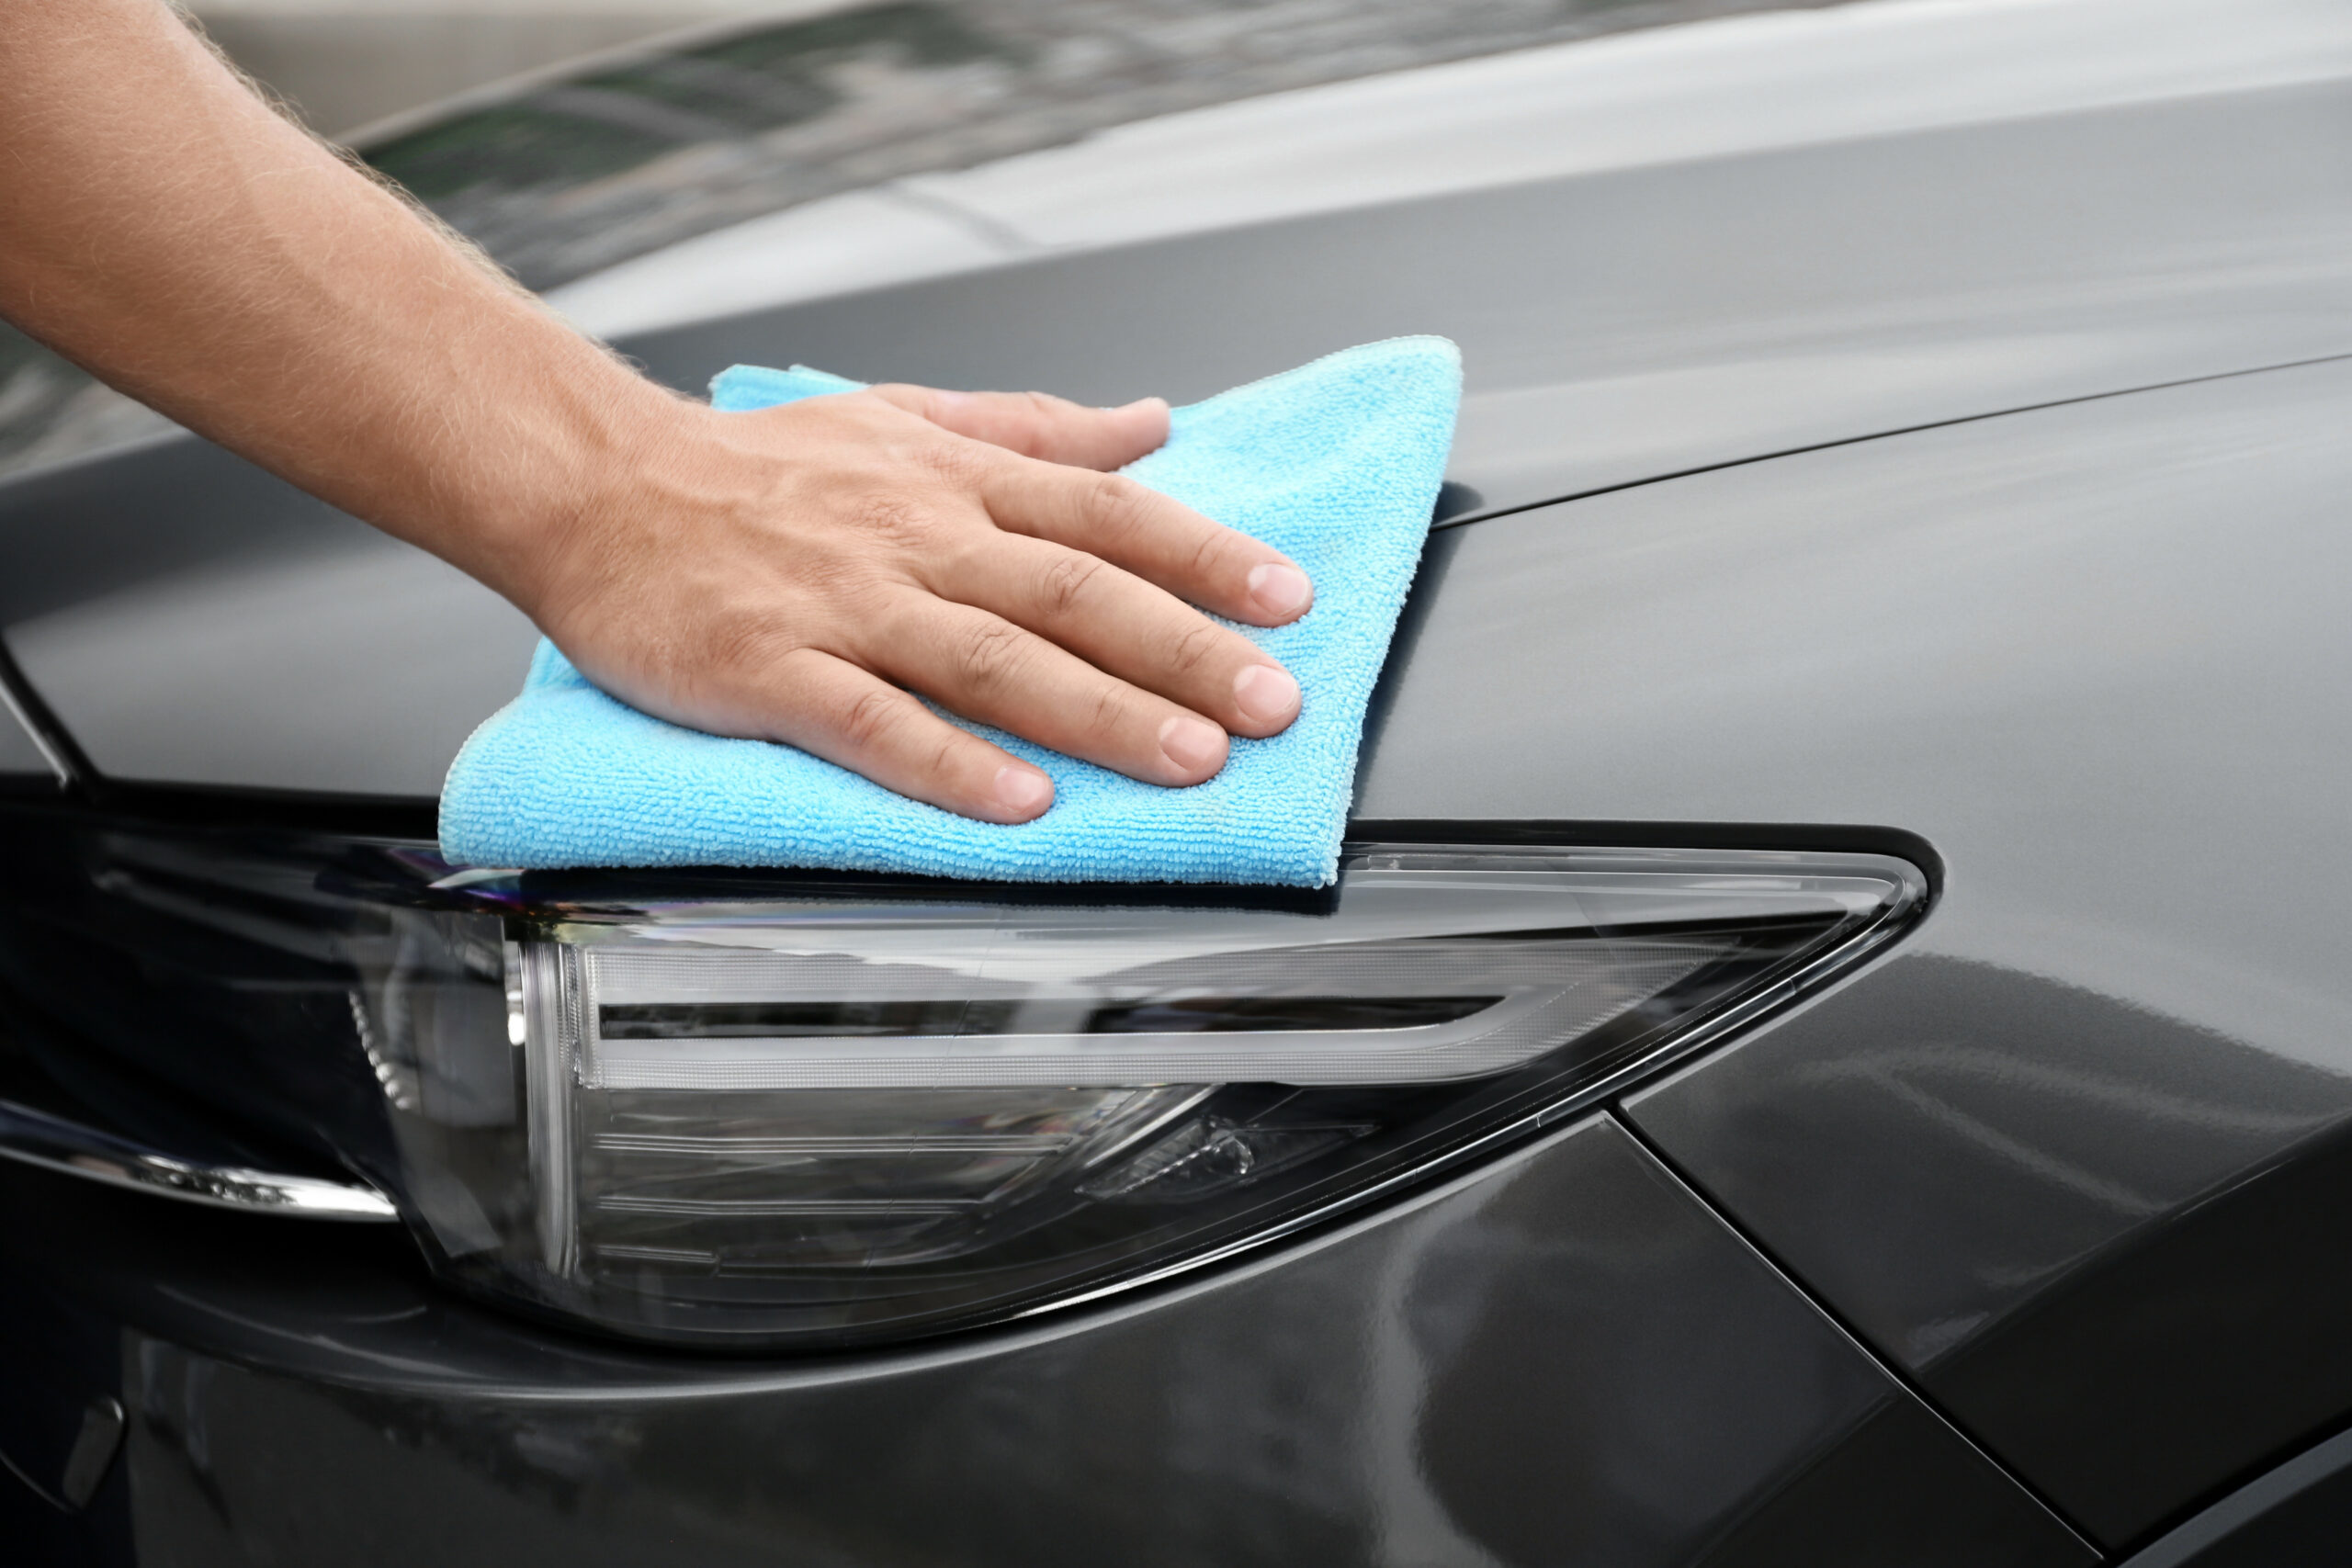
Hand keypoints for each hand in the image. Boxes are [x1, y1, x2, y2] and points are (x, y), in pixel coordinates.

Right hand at [524, 384, 1313, 823]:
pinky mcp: (770, 670)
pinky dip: (947, 762)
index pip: (1105, 512)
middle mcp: (915, 535)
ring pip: (990, 659)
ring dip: (1098, 711)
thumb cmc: (759, 467)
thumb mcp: (906, 417)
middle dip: (1183, 648)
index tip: (1286, 597)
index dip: (1203, 554)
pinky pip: (870, 721)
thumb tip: (1152, 424)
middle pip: (1072, 590)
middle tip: (1274, 701)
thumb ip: (1034, 429)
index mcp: (954, 477)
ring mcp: (843, 604)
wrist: (599, 486)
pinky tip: (1020, 802)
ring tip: (1189, 759)